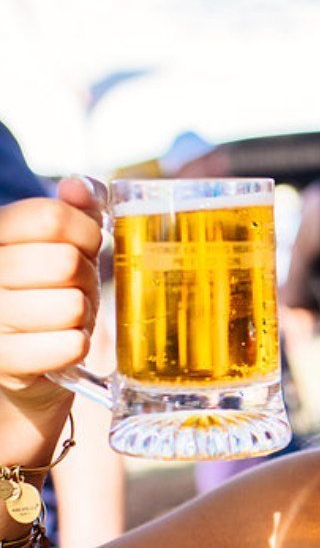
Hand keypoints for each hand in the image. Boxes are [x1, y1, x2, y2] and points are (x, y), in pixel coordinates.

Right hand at [0, 177, 104, 404]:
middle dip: (84, 277)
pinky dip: (77, 345)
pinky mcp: (5, 361)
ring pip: (72, 305)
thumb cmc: (44, 293)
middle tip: (72, 288)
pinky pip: (70, 345)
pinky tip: (62, 343)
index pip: (51, 217)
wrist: (21, 360)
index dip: (85, 233)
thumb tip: (77, 186)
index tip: (82, 247)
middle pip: (65, 262)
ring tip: (64, 317)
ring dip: (82, 314)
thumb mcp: (56, 246)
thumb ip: (72, 211)